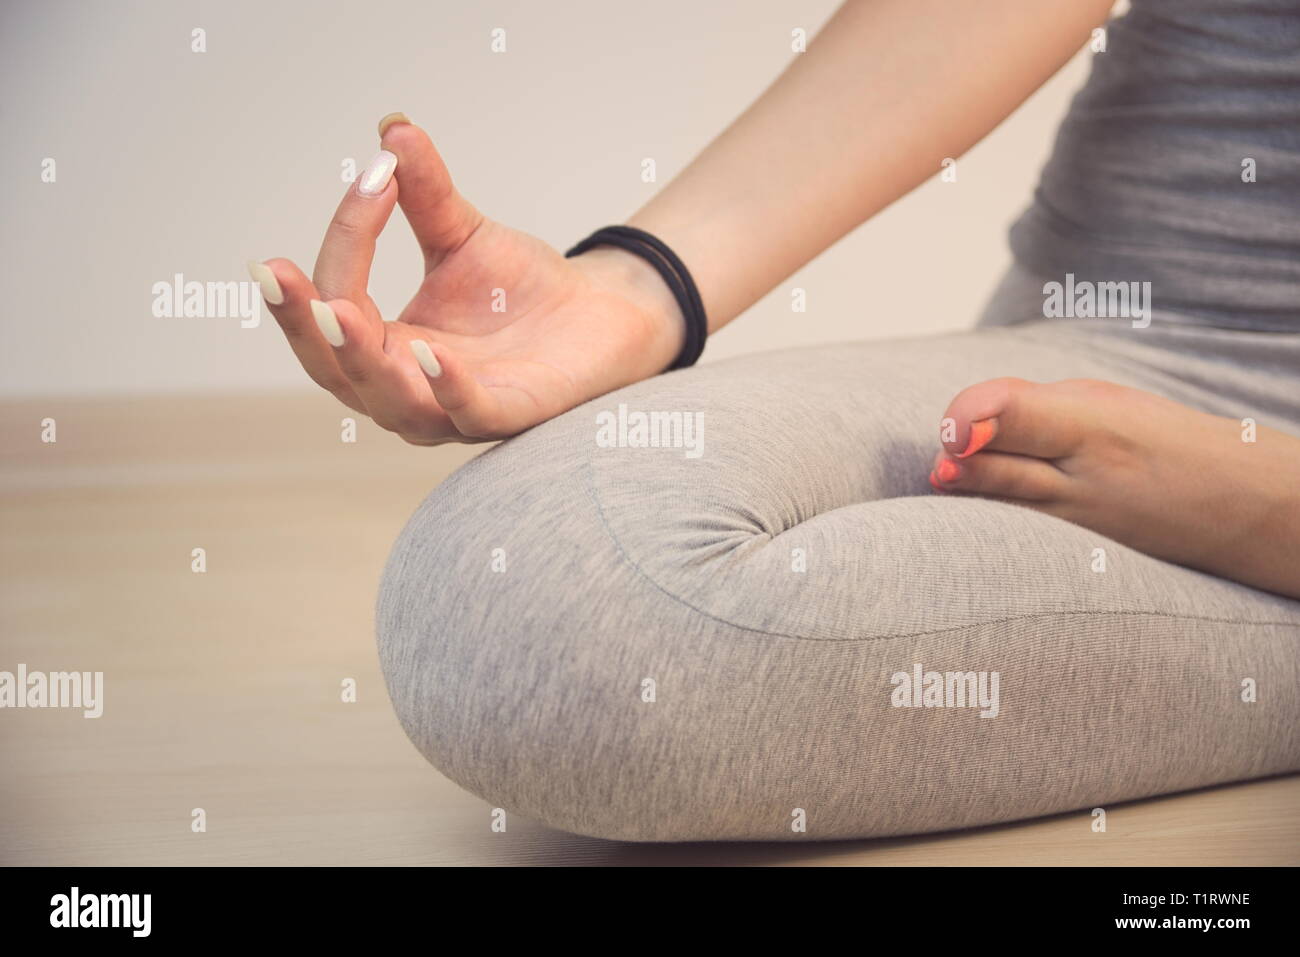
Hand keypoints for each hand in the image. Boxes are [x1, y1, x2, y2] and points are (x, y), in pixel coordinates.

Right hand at [254, 119, 683, 443]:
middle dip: (302, 323)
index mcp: (382, 347)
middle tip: (277, 274)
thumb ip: (424, 194)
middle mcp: (403, 388)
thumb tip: (393, 129)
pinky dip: (445, 386)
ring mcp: (451, 411)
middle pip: (334, 368)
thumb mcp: (463, 235)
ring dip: (360, 358)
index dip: (345, 241)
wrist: (599, 317)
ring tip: (337, 310)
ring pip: (387, 401)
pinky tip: (430, 351)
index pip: (336, 303)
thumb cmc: (521, 289)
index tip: (370, 176)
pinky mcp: (507, 416)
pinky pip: (467, 412)